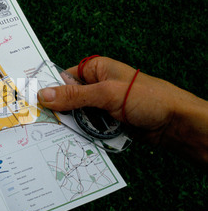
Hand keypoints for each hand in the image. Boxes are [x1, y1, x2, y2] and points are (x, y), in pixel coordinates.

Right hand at [37, 57, 207, 166]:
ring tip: (62, 135)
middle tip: (45, 125)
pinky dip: (84, 134)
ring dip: (74, 125)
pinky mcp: (107, 122)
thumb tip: (43, 95)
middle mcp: (97, 86)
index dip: (50, 91)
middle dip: (61, 112)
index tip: (35, 105)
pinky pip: (88, 127)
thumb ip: (74, 96)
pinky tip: (77, 141)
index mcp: (95, 69)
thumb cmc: (147, 98)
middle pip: (68, 99)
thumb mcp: (106, 94)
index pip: (64, 78)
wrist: (175, 124)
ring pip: (77, 116)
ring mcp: (102, 105)